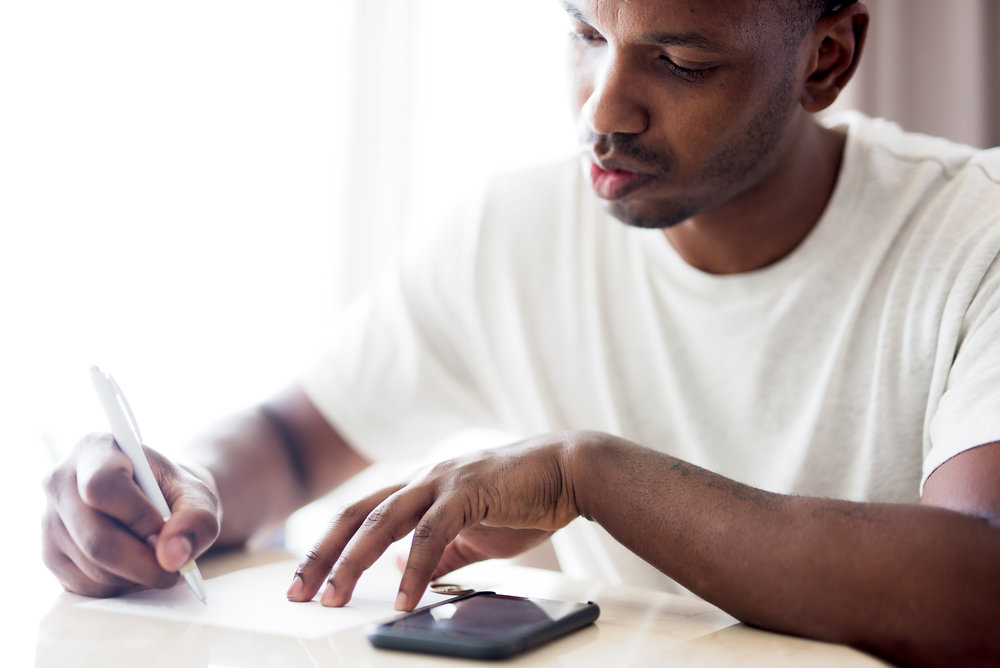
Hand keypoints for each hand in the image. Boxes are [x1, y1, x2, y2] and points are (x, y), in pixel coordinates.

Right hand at [41, 433, 220, 596]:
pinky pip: (85, 586)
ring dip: (135, 576)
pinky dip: (120, 586)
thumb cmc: (171, 491)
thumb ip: (196, 519)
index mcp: (96, 450)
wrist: (153, 500)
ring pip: (92, 568)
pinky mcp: (50, 555)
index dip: (137, 515)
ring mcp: (50, 520)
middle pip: (95, 538)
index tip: (165, 528)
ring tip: (158, 560)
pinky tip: (136, 568)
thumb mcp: (197, 495)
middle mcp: (61, 482)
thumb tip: (173, 556)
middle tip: (174, 567)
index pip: (102, 485)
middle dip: (143, 562)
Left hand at [287, 432, 589, 609]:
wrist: (569, 470)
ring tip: (334, 598)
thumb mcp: (473, 533)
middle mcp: (422, 478)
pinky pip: (431, 533)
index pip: (360, 516)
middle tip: (298, 593)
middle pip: (356, 516)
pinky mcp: (468, 491)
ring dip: (353, 562)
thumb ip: (440, 552)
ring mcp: (443, 481)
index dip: (328, 547)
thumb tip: (407, 573)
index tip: (305, 580)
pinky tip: (403, 598)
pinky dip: (414, 568)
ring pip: (383, 521)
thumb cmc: (524, 498)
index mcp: (420, 487)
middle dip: (322, 555)